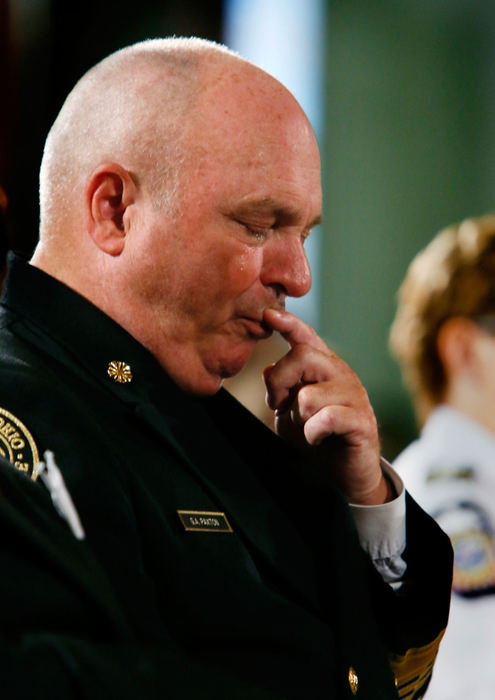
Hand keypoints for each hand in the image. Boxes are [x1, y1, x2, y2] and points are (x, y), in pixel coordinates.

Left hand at [262, 309, 390, 504]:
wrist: (343, 476)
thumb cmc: (315, 438)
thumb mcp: (289, 411)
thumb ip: (280, 389)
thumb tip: (268, 368)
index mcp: (323, 368)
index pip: (307, 337)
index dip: (288, 323)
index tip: (268, 314)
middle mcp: (341, 375)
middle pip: (304, 356)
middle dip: (280, 381)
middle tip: (278, 404)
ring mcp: (355, 397)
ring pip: (310, 394)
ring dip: (298, 417)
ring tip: (306, 428)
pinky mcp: (362, 422)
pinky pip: (326, 418)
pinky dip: (313, 433)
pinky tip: (317, 439)